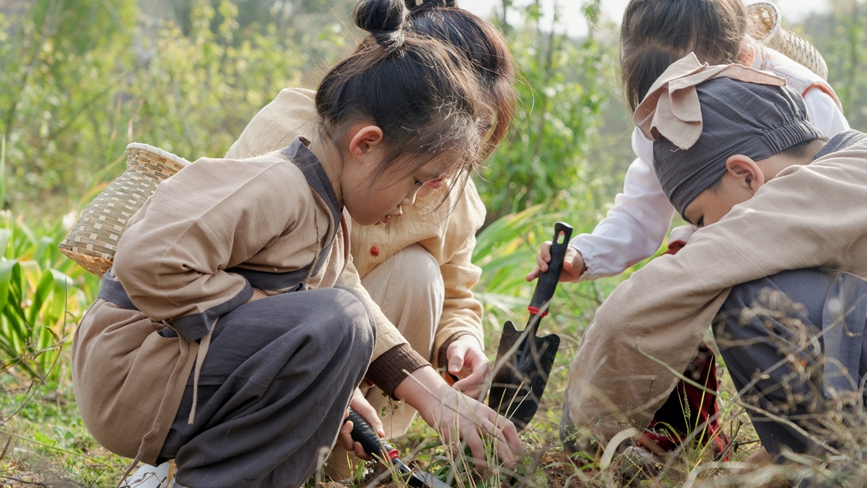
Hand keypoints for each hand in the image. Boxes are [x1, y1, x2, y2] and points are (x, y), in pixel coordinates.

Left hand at [338, 388, 383, 460]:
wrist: (350, 397)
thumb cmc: (362, 406)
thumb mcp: (370, 413)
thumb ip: (375, 423)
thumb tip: (382, 435)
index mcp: (366, 439)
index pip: (366, 453)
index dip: (362, 453)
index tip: (358, 445)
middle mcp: (356, 440)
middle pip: (351, 448)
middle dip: (349, 440)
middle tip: (349, 426)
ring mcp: (345, 436)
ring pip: (342, 441)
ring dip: (344, 430)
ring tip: (347, 416)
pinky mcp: (336, 431)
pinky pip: (335, 433)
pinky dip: (339, 423)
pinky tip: (344, 413)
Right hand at [395, 366, 521, 473]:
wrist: (436, 396)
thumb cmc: (458, 406)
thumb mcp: (477, 409)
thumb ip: (487, 421)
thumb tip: (500, 441)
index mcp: (487, 412)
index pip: (507, 425)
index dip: (515, 441)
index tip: (519, 454)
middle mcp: (478, 417)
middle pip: (497, 437)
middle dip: (506, 455)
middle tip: (510, 468)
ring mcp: (464, 422)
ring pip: (478, 445)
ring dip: (483, 461)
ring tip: (483, 472)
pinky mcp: (450, 429)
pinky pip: (458, 449)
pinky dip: (461, 458)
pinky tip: (462, 464)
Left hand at [446, 335, 488, 399]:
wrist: (466, 351)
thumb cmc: (461, 349)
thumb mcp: (456, 349)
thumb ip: (456, 358)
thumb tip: (453, 371)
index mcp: (482, 363)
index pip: (479, 375)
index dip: (468, 383)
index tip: (455, 387)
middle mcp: (487, 374)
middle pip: (482, 388)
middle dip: (468, 393)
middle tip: (453, 395)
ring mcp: (485, 382)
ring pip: (481, 395)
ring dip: (468, 399)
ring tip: (454, 398)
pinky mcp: (480, 388)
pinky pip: (478, 398)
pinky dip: (469, 401)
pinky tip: (458, 402)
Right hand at [525, 242, 584, 281]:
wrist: (576, 269)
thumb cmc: (575, 259)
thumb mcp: (574, 258)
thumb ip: (570, 260)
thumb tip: (566, 265)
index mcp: (553, 247)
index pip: (545, 246)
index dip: (545, 252)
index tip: (549, 259)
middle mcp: (548, 254)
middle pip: (540, 256)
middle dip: (541, 262)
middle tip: (545, 268)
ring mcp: (546, 264)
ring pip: (538, 264)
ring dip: (536, 270)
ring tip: (534, 275)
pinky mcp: (546, 272)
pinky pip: (538, 273)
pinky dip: (533, 276)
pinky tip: (528, 279)